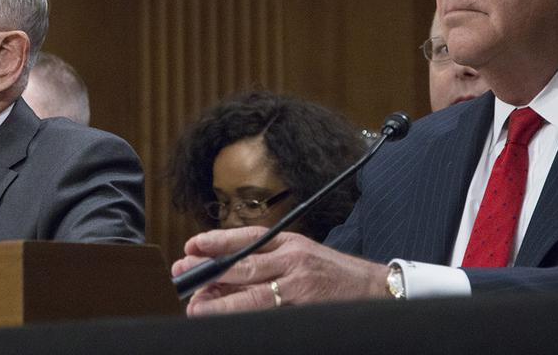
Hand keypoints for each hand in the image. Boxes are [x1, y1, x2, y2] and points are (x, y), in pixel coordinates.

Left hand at [171, 227, 388, 315]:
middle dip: (210, 272)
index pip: (246, 238)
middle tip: (184, 277)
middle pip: (243, 265)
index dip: (217, 241)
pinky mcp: (307, 307)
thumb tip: (225, 275)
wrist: (374, 288)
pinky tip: (229, 321)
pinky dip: (247, 318)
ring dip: (222, 302)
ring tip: (197, 307)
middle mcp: (293, 259)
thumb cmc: (333, 273)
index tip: (191, 245)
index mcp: (289, 242)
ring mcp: (300, 285)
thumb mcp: (301, 255)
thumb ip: (268, 261)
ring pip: (253, 294)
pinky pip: (271, 314)